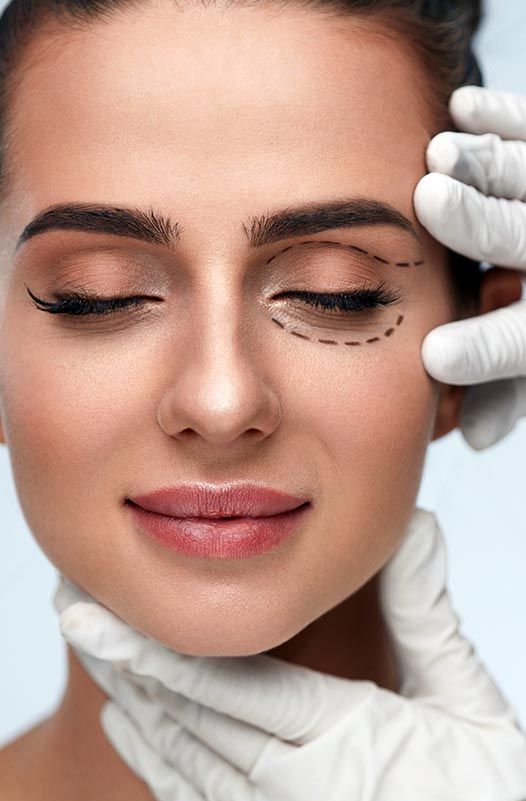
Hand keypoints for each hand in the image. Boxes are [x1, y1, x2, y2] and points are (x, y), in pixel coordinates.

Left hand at [54, 508, 525, 800]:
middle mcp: (295, 794)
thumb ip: (426, 615)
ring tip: (93, 657)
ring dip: (133, 706)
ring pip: (185, 760)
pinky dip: (157, 763)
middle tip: (76, 617)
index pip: (232, 689)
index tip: (105, 620)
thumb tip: (415, 527)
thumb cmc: (488, 792)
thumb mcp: (464, 699)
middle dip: (127, 666)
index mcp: (342, 744)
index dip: (162, 653)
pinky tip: (130, 731)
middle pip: (191, 720)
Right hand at [414, 86, 525, 449]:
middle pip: (524, 238)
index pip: (522, 343)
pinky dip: (504, 117)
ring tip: (440, 153)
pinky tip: (464, 107)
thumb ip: (506, 392)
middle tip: (431, 202)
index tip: (436, 358)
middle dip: (480, 221)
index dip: (485, 352)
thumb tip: (471, 441)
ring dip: (486, 163)